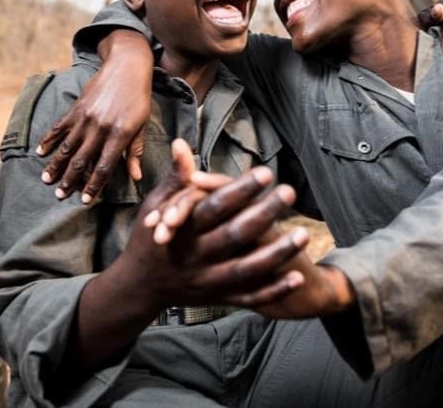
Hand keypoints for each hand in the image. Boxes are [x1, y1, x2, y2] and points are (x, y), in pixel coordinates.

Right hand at [37, 29, 153, 201]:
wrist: (127, 67)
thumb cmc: (139, 98)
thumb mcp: (142, 125)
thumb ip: (134, 152)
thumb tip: (136, 178)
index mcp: (119, 135)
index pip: (104, 167)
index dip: (93, 185)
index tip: (85, 200)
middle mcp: (100, 128)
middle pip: (81, 160)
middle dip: (70, 180)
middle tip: (60, 195)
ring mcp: (85, 118)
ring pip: (67, 147)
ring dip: (56, 165)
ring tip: (46, 180)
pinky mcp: (76, 108)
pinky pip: (59, 127)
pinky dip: (49, 140)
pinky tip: (40, 152)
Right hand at [112, 140, 308, 310]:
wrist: (138, 288)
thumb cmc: (148, 239)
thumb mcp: (154, 206)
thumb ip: (174, 178)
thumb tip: (180, 143)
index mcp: (181, 231)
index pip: (214, 207)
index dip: (239, 190)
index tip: (265, 173)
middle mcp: (195, 257)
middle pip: (234, 235)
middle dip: (263, 214)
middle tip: (290, 192)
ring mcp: (207, 281)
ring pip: (246, 269)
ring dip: (276, 253)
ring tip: (304, 233)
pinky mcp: (218, 299)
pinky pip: (249, 298)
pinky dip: (274, 291)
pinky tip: (299, 277)